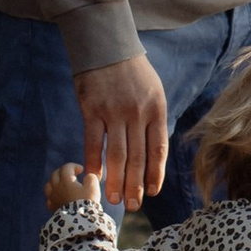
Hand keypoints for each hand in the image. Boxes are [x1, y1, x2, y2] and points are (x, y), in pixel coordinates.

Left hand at [43, 162, 96, 210]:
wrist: (79, 222)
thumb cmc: (86, 203)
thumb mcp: (93, 187)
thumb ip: (91, 177)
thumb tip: (88, 176)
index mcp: (65, 180)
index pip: (66, 167)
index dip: (74, 166)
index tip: (82, 170)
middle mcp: (56, 187)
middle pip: (55, 174)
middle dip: (64, 171)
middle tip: (72, 174)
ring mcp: (52, 198)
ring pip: (49, 185)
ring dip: (55, 182)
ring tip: (63, 184)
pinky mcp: (52, 208)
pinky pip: (49, 198)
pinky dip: (53, 195)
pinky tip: (59, 197)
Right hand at [76, 54, 168, 211]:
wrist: (107, 44)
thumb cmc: (132, 71)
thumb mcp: (153, 91)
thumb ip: (153, 120)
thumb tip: (152, 153)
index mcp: (156, 109)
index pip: (158, 149)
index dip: (155, 174)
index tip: (152, 193)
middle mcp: (137, 113)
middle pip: (137, 157)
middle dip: (135, 185)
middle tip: (132, 206)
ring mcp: (114, 112)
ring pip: (117, 155)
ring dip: (116, 181)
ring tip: (114, 199)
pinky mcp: (92, 109)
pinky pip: (94, 142)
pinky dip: (94, 162)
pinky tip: (94, 177)